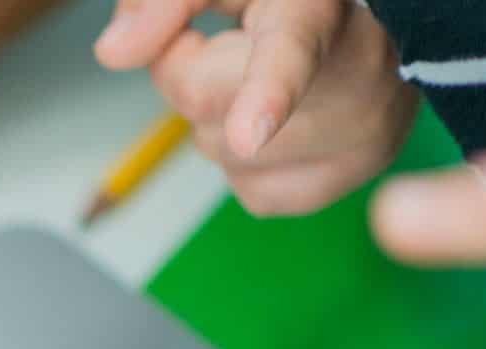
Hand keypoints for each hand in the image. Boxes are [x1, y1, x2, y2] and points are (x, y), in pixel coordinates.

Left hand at [95, 0, 418, 215]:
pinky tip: (283, 121)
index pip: (289, 55)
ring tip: (266, 77)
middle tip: (231, 42)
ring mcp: (362, 135)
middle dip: (193, 76)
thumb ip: (163, 2)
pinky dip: (246, 162)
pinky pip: (252, 192)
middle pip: (210, 110)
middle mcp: (357, 76)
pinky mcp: (350, 178)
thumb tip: (111, 53)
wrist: (373, 18)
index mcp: (315, 12)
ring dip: (219, 122)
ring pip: (224, 157)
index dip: (267, 94)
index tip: (247, 133)